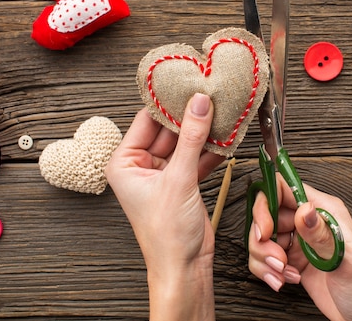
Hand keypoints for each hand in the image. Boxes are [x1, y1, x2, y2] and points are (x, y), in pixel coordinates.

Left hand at [105, 94, 223, 320]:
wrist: (184, 267)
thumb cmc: (166, 234)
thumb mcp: (178, 179)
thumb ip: (191, 138)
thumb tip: (198, 104)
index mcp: (125, 162)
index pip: (146, 121)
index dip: (167, 103)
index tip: (186, 84)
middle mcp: (141, 166)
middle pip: (168, 130)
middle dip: (190, 117)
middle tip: (210, 95)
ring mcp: (163, 174)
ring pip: (186, 143)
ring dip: (204, 132)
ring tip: (223, 112)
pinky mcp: (183, 183)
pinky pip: (197, 158)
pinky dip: (211, 150)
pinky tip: (227, 136)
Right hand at [248, 175, 351, 320]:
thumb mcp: (344, 260)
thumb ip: (321, 234)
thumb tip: (305, 209)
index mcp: (323, 210)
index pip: (283, 188)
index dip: (266, 205)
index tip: (266, 231)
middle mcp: (308, 222)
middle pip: (267, 215)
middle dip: (263, 240)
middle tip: (277, 259)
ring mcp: (299, 240)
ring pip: (263, 238)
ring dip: (264, 259)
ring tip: (282, 274)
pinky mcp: (292, 259)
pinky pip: (265, 258)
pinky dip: (267, 271)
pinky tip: (284, 280)